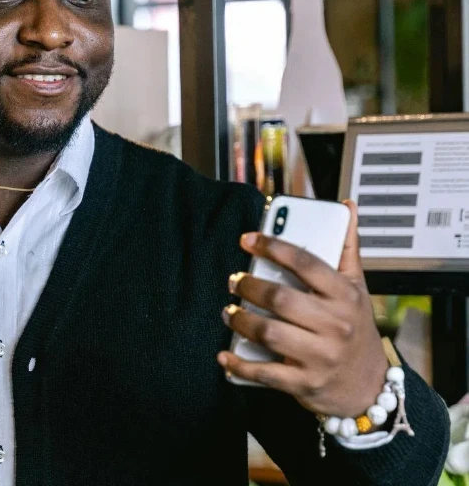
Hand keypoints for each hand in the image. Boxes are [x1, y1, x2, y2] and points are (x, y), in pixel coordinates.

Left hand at [218, 200, 388, 417]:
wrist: (369, 386)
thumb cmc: (355, 328)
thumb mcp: (357, 288)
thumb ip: (346, 247)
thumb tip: (346, 205)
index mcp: (346, 296)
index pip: (306, 263)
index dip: (273, 246)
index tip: (247, 240)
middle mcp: (335, 326)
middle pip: (280, 298)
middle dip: (249, 286)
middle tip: (234, 281)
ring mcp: (320, 356)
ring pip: (268, 332)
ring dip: (240, 320)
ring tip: (229, 311)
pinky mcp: (305, 383)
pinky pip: (265, 373)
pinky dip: (239, 364)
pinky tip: (224, 355)